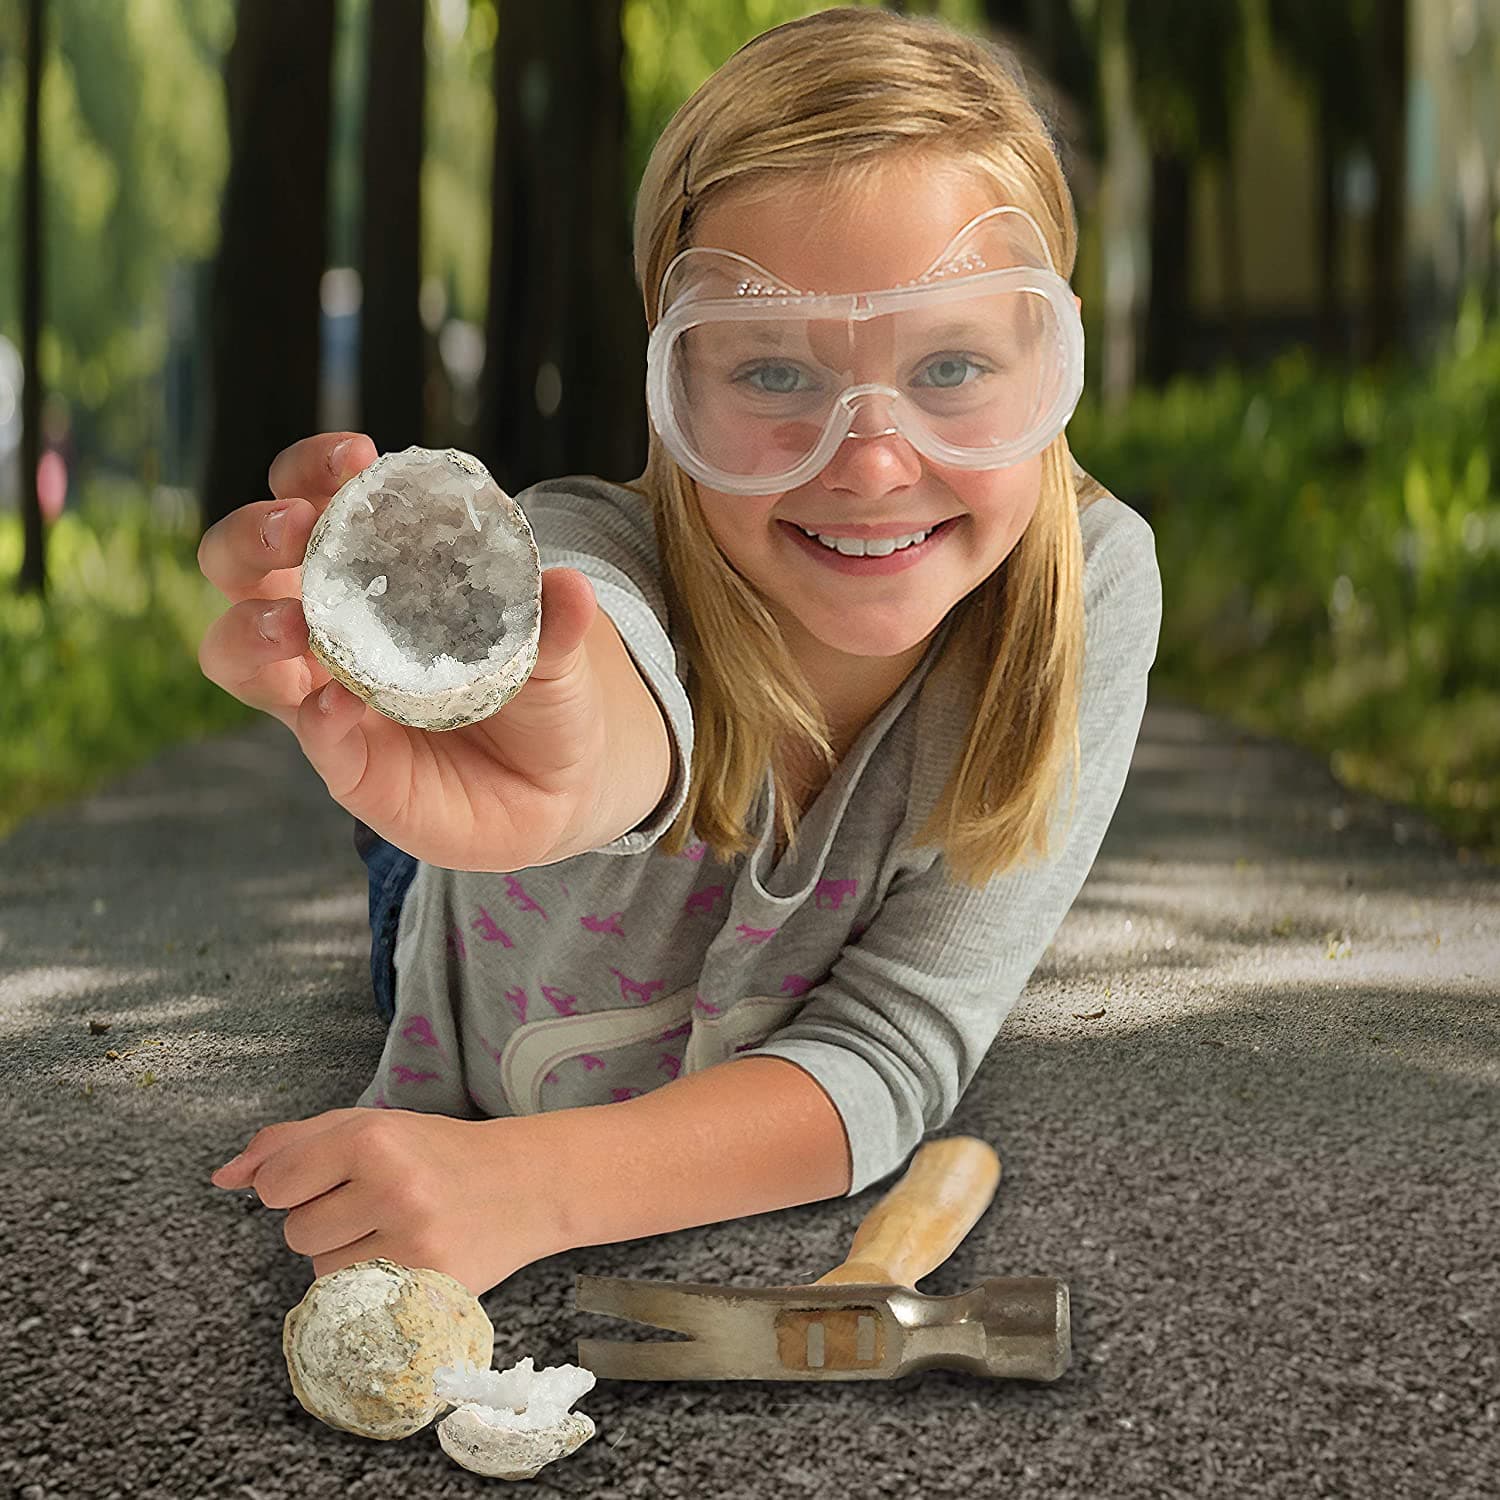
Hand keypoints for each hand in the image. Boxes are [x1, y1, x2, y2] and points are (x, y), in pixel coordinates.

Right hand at [195, 431, 612, 871]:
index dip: (312, 471)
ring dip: (251, 629)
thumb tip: (570, 586)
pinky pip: (312, 737)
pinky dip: (317, 718)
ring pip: (236, 653)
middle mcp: (324, 627)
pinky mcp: (347, 764)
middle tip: (295, 529)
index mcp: (364, 572)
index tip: (355, 457)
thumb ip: (555, 621)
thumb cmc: (536, 691)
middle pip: (239, 564)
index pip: (308, 502)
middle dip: (253, 535)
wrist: (556, 783)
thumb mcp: (554, 648)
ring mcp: (322, 695)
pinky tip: (337, 704)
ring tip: (290, 625)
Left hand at [209, 1106, 565, 1296]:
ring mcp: (412, 1244)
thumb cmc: (438, 1153)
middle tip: (381, 1201)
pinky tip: (409, 1257)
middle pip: (296, 1233)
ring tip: (397, 1229)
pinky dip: (373, 1283)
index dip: (298, 1184)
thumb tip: (223, 1178)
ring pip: (323, 1272)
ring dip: (349, 1255)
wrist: (527, 1184)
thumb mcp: (370, 1126)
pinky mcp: (428, 1287)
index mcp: (373, 1139)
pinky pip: (356, 1300)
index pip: (276, 1184)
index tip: (339, 1175)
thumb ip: (290, 1143)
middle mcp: (392, 1189)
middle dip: (328, 1219)